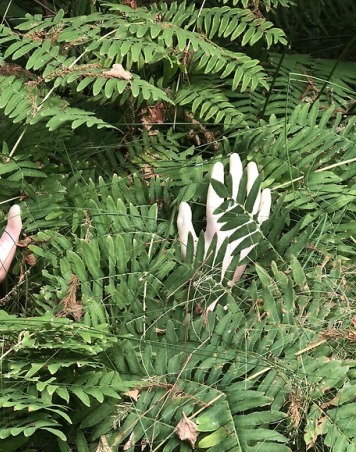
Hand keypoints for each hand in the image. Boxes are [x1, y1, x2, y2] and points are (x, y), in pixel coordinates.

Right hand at [177, 153, 270, 280]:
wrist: (215, 294)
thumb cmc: (197, 273)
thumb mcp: (185, 250)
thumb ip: (183, 227)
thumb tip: (183, 204)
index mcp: (214, 231)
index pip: (216, 199)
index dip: (217, 181)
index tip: (218, 164)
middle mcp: (233, 231)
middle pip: (236, 197)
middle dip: (236, 176)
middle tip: (236, 157)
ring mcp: (246, 235)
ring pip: (252, 205)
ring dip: (253, 184)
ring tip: (253, 166)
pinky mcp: (254, 242)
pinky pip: (263, 221)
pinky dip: (266, 206)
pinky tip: (267, 192)